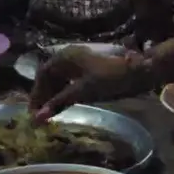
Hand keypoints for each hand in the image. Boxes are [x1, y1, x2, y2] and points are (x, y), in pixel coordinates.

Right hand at [29, 47, 152, 121]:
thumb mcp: (82, 91)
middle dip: (45, 94)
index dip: (37, 93)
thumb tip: (36, 118)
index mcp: (66, 56)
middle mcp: (70, 54)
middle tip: (42, 114)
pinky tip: (67, 102)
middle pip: (50, 74)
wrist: (139, 71)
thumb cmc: (109, 79)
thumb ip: (59, 103)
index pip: (43, 73)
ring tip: (53, 111)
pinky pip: (70, 78)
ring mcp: (81, 60)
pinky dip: (65, 90)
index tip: (34, 112)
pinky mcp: (90, 67)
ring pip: (60, 76)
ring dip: (54, 93)